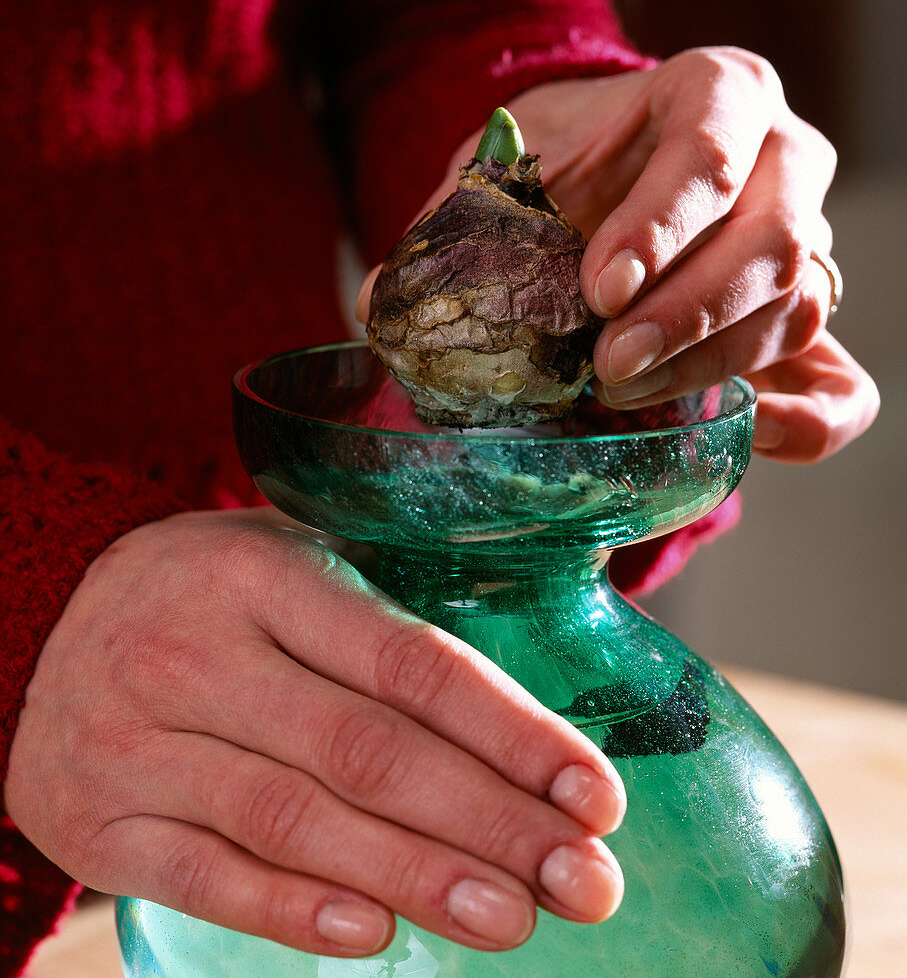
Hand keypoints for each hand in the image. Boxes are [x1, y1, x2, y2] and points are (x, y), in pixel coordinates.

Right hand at [4, 508, 624, 956]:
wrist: (45, 622)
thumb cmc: (207, 595)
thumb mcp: (289, 569)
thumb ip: (385, 629)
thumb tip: (522, 726)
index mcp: (264, 575)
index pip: (412, 663)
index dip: (513, 733)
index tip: (594, 794)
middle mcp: (195, 654)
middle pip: (368, 753)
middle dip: (491, 823)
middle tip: (585, 881)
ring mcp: (138, 742)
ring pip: (297, 823)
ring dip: (417, 880)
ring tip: (514, 918)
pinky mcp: (101, 821)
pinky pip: (208, 878)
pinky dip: (297, 911)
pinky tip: (380, 936)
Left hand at [358, 47, 877, 462]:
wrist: (607, 173)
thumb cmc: (561, 162)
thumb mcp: (503, 165)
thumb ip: (452, 224)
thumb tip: (381, 302)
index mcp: (717, 95)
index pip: (714, 148)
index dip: (664, 222)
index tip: (598, 290)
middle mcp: (783, 164)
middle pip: (777, 242)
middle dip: (688, 315)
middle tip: (607, 366)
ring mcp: (806, 244)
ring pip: (797, 311)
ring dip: (713, 368)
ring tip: (624, 394)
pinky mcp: (802, 323)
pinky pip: (843, 386)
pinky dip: (806, 424)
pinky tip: (745, 435)